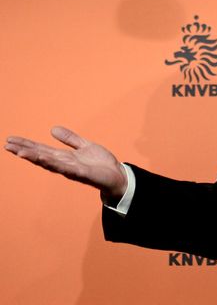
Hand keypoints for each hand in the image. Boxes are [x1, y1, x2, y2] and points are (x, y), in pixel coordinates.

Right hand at [5, 126, 126, 201]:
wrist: (118, 175)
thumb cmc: (101, 163)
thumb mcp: (85, 146)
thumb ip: (70, 139)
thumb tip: (52, 129)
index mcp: (64, 157)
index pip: (41, 149)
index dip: (26, 145)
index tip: (11, 140)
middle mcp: (64, 164)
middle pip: (41, 156)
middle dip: (24, 150)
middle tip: (7, 145)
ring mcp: (72, 170)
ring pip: (50, 163)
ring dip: (35, 157)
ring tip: (21, 152)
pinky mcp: (83, 174)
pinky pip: (67, 168)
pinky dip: (56, 164)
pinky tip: (46, 159)